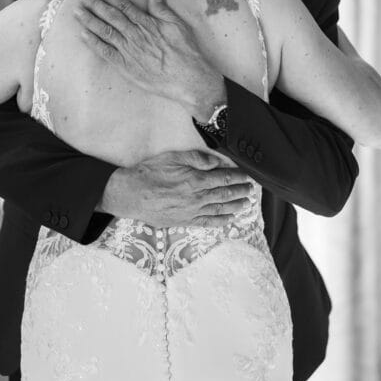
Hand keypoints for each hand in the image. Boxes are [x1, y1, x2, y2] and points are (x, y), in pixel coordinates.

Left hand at [74, 0, 225, 119]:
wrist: (187, 78)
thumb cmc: (185, 52)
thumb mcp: (178, 25)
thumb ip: (163, 10)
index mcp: (147, 23)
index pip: (124, 7)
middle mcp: (135, 34)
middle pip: (111, 16)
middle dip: (95, 5)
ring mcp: (129, 50)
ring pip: (105, 31)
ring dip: (90, 21)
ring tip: (78, 12)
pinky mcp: (126, 66)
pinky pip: (106, 52)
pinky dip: (94, 43)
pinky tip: (84, 35)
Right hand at [101, 150, 254, 227]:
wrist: (130, 195)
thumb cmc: (148, 174)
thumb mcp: (171, 158)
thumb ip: (196, 159)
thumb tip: (215, 162)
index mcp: (195, 180)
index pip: (223, 179)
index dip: (238, 177)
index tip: (247, 176)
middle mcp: (196, 198)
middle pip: (225, 195)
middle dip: (240, 192)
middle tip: (250, 190)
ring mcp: (191, 212)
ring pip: (219, 210)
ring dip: (235, 207)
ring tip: (246, 204)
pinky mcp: (184, 221)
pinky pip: (207, 222)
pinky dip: (220, 221)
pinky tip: (228, 219)